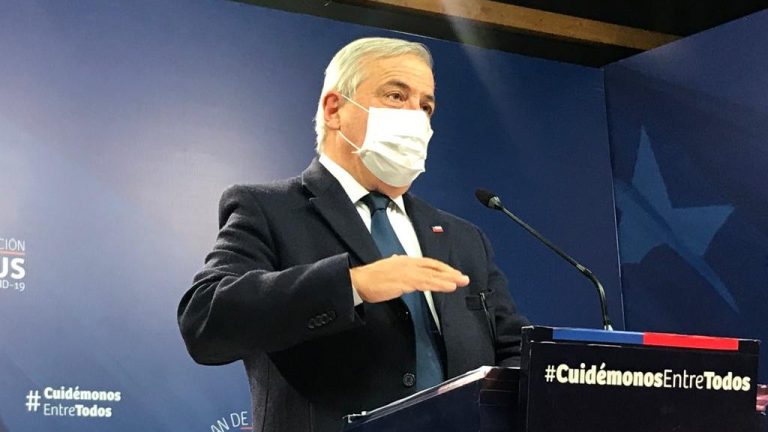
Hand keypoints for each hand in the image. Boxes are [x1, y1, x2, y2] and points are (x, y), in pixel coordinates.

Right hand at [350, 255, 469, 302]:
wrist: (358, 281)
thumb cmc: (371, 278)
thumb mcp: (387, 269)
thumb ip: (397, 267)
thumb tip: (400, 264)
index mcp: (405, 261)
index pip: (428, 263)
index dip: (442, 268)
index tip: (453, 274)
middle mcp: (408, 263)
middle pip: (433, 267)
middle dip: (449, 272)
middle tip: (464, 278)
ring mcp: (407, 272)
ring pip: (432, 275)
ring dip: (448, 278)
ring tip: (460, 282)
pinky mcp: (404, 281)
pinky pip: (426, 283)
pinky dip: (439, 284)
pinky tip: (448, 287)